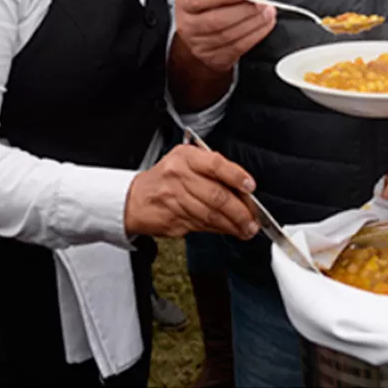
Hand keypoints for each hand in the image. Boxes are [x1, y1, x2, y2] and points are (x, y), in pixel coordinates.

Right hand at [125, 144, 259, 239]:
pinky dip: (219, 230)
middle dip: (240, 211)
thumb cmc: (166, 177)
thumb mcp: (186, 160)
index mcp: (186, 157)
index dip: (236, 176)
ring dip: (232, 224)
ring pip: (211, 214)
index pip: (215, 164)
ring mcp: (175, 199)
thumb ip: (213, 169)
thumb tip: (242, 187)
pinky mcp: (174, 219)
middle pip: (216, 195)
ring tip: (246, 228)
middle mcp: (179, 176)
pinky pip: (202, 225)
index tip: (250, 187)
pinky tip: (229, 230)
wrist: (135, 198)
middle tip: (253, 219)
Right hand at [174, 0, 275, 72]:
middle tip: (261, 2)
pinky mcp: (215, 59)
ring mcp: (200, 46)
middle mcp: (188, 26)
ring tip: (268, 12)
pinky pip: (238, 48)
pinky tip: (265, 24)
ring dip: (254, 23)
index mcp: (184, 4)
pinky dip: (256, 35)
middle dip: (244, 10)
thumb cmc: (207, 8)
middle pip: (217, 20)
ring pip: (229, 35)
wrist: (200, 37)